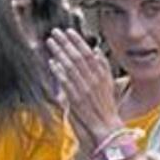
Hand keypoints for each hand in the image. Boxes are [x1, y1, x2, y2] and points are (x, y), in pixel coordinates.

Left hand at [47, 28, 122, 147]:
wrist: (107, 128)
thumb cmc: (107, 107)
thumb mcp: (109, 83)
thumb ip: (103, 67)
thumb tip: (96, 50)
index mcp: (101, 76)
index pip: (88, 53)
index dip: (78, 41)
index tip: (68, 31)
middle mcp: (93, 81)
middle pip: (77, 57)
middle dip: (65, 43)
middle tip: (55, 32)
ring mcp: (84, 90)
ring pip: (70, 66)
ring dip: (59, 53)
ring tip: (50, 42)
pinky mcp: (76, 99)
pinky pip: (65, 82)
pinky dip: (58, 71)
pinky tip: (51, 62)